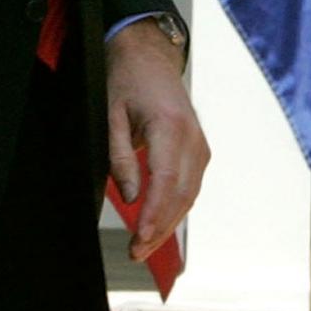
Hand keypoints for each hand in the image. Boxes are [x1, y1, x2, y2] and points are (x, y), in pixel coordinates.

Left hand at [106, 18, 209, 262]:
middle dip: (159, 228)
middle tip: (135, 253)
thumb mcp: (111, 116)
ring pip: (189, 195)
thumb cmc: (128, 82)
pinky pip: (190, 186)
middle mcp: (192, 138)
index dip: (153, 214)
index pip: (165, 181)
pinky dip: (176, 209)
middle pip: (181, 195)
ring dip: (168, 224)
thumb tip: (130, 198)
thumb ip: (121, 157)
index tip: (139, 238)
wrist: (150, 57)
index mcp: (170, 126)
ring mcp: (199, 144)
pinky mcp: (199, 150)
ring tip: (144, 247)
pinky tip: (159, 226)